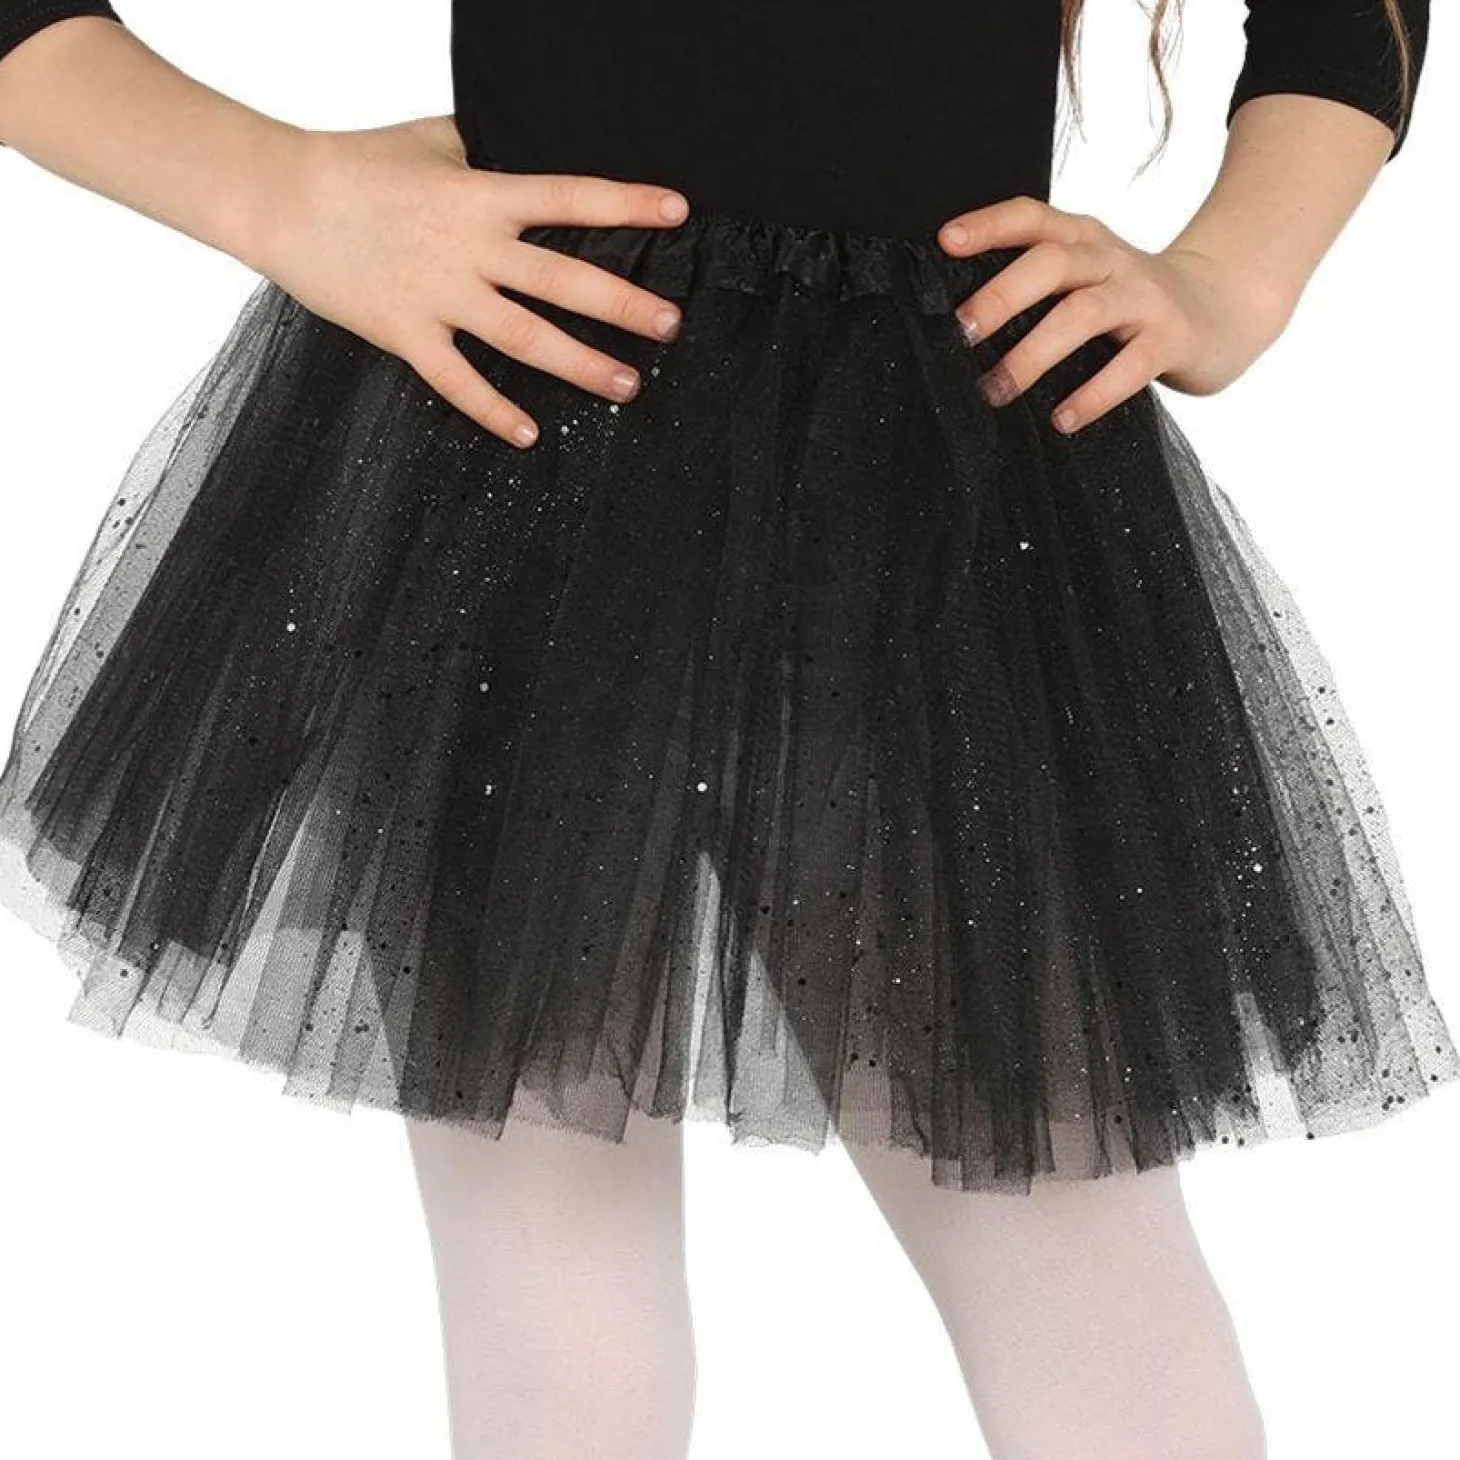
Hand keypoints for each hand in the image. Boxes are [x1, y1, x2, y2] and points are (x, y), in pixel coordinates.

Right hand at [251, 115, 690, 448]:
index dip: (627, 203)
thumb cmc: (357, 165)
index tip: (679, 212)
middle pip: (564, 280)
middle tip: (672, 325)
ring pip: (525, 337)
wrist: (279, 198)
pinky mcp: (406, 333)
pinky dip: (493, 411)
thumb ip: (487, 154)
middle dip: (624, 304)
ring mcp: (439, 294)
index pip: (571, 196)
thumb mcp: (434, 142)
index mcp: (481, 194)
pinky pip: (458, 381)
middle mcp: (469, 247)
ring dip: (582, 365)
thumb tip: (530, 150)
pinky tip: (530, 434)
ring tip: (629, 386)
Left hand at [937, 196, 1297, 433]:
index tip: (946, 241)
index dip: (990, 225)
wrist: (1227, 307)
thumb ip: (1039, 287)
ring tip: (996, 390)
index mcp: (1084, 240)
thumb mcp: (1088, 278)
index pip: (1032, 218)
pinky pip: (1129, 366)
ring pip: (1083, 313)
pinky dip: (1092, 394)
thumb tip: (961, 325)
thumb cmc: (1133, 302)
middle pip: (1052, 262)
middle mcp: (1111, 261)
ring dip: (1033, 354)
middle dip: (1002, 296)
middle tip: (961, 335)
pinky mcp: (1173, 339)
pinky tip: (1062, 419)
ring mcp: (1145, 298)